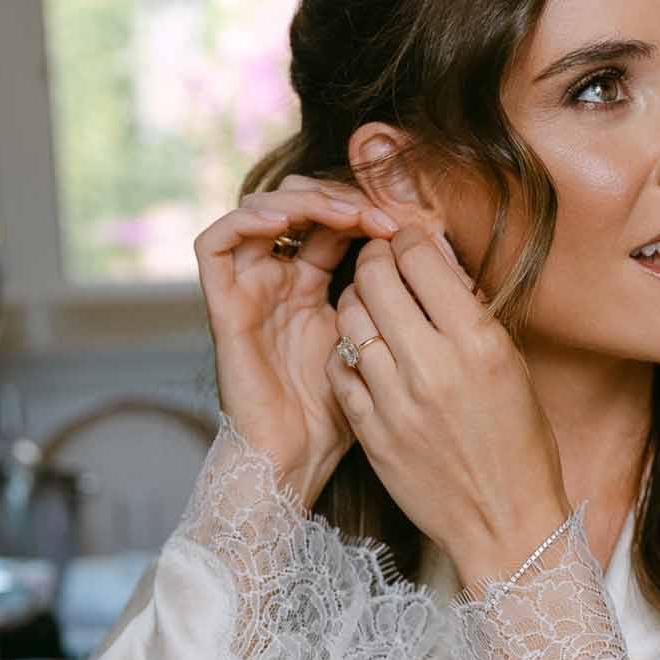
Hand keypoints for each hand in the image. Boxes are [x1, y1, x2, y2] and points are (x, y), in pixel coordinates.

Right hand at [193, 174, 402, 502]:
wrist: (297, 463)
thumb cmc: (345, 416)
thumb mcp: (382, 345)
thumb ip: (400, 302)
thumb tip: (444, 253)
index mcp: (315, 285)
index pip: (333, 219)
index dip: (366, 207)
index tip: (406, 222)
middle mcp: (279, 280)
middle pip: (297, 205)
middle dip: (338, 196)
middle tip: (378, 213)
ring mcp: (249, 290)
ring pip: (259, 211)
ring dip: (300, 200)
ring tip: (343, 213)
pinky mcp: (222, 307)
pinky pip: (216, 245)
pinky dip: (246, 220)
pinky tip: (287, 221)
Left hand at [326, 224, 570, 582]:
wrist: (505, 524)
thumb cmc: (520, 444)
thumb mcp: (513, 367)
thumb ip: (472, 313)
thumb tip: (437, 261)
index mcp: (478, 343)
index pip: (420, 258)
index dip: (409, 240)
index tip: (409, 244)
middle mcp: (433, 366)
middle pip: (375, 277)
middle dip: (375, 259)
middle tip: (381, 263)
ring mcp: (395, 400)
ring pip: (348, 317)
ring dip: (356, 301)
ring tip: (370, 306)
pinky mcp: (370, 430)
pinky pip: (339, 367)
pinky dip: (348, 351)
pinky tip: (364, 353)